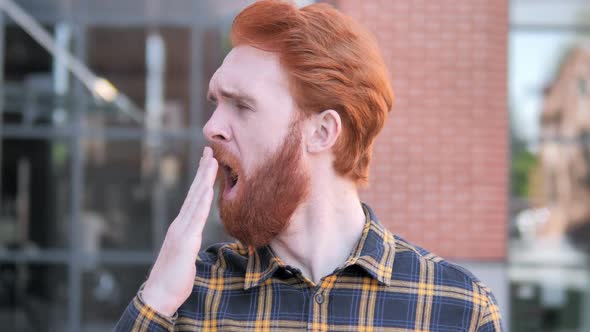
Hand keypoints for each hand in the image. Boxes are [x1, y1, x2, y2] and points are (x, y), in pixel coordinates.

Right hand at [142, 147, 217, 315]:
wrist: (160, 294)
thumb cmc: (175, 276)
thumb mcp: (187, 253)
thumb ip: (191, 240)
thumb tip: (195, 234)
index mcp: (182, 226)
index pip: (194, 198)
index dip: (202, 179)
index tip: (209, 161)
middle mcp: (180, 224)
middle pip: (194, 192)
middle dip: (203, 170)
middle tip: (210, 150)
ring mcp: (181, 231)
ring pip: (195, 200)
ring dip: (204, 179)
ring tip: (212, 162)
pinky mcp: (184, 242)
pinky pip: (195, 219)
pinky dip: (202, 202)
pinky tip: (208, 189)